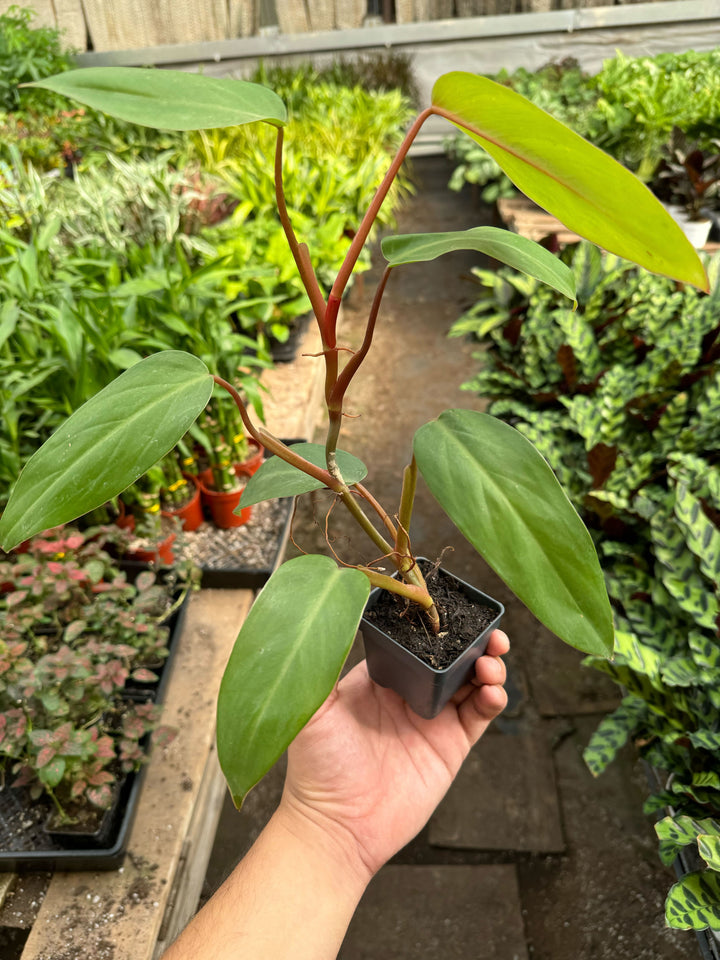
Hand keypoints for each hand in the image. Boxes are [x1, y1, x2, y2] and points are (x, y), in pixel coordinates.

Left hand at [279, 629, 509, 881]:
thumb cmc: (317, 767)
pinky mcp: (451, 747)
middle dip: (473, 640)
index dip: (434, 622)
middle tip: (489, 632)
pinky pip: (479, 715)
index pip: (414, 638)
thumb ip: (321, 661)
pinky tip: (492, 690)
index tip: (449, 607)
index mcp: (379, 677)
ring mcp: (432, 719)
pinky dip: (492, 699)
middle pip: (450, 655)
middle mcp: (408, 693)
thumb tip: (328, 614)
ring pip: (471, 680)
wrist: (339, 827)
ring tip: (491, 660)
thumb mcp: (313, 706)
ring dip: (488, 664)